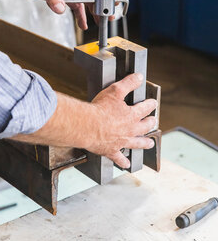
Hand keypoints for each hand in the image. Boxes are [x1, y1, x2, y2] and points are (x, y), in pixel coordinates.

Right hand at [12, 74, 156, 169]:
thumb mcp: (115, 91)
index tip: (153, 103)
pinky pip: (119, 158)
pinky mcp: (111, 151)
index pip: (145, 108)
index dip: (150, 104)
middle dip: (150, 123)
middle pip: (145, 127)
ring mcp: (122, 142)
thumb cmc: (99, 109)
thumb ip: (129, 83)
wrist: (87, 126)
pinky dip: (123, 161)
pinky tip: (126, 163)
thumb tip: (139, 77)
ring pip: (137, 143)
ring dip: (144, 143)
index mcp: (132, 115)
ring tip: (150, 144)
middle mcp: (130, 130)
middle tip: (154, 121)